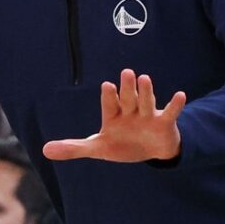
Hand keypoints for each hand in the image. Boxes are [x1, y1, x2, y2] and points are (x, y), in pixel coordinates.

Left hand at [43, 69, 184, 163]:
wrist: (149, 150)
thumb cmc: (122, 144)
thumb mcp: (97, 147)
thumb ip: (73, 148)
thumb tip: (44, 150)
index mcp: (113, 115)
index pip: (110, 104)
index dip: (109, 96)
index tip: (107, 86)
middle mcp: (130, 111)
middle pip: (128, 98)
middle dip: (127, 87)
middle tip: (126, 73)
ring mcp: (147, 115)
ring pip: (146, 102)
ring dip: (146, 92)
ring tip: (145, 78)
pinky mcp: (164, 123)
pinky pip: (170, 112)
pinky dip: (175, 105)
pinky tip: (180, 95)